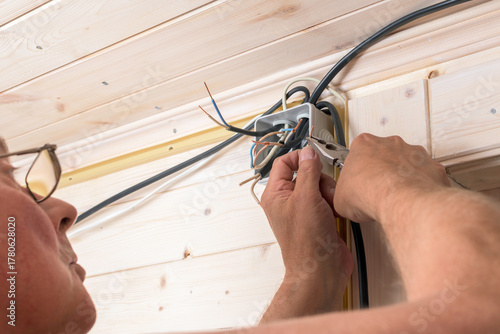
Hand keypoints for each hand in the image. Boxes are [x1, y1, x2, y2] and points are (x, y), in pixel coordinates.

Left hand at [260, 146, 351, 298]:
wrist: (321, 270)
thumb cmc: (306, 242)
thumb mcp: (306, 198)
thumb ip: (308, 171)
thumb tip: (309, 153)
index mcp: (276, 194)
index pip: (284, 163)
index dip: (300, 157)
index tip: (314, 158)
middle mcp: (288, 201)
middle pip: (306, 173)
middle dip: (320, 180)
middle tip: (322, 193)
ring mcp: (304, 210)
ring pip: (320, 186)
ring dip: (330, 193)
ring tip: (330, 208)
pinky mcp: (318, 217)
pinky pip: (328, 199)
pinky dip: (335, 203)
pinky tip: (336, 214)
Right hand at [334, 134, 450, 223]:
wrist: (399, 201)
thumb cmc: (371, 193)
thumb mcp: (340, 199)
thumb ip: (342, 195)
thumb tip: (342, 203)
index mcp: (364, 144)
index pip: (358, 152)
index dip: (357, 169)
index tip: (357, 180)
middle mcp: (390, 144)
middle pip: (384, 154)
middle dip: (382, 170)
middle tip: (376, 189)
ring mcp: (413, 152)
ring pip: (407, 162)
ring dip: (402, 176)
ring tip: (395, 197)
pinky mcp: (430, 166)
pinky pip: (426, 175)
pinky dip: (422, 186)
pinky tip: (413, 199)